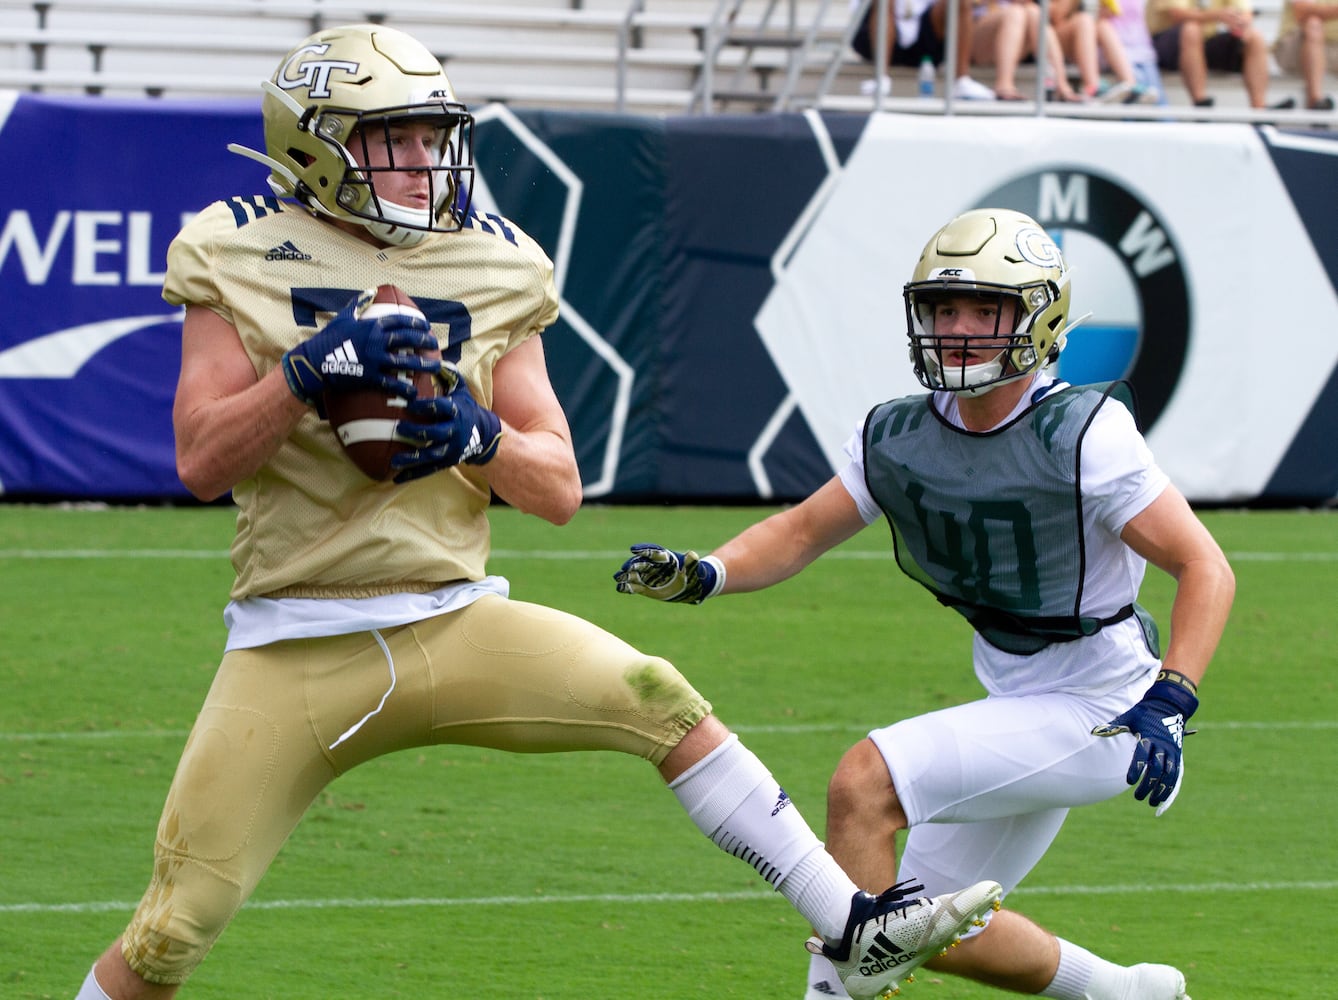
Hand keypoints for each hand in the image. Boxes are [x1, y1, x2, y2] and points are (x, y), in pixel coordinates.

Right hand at [282, 288, 436, 405]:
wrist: (314, 361)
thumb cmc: (328, 338)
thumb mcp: (344, 317)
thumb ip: (359, 304)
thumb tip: (370, 291)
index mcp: (371, 326)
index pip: (399, 321)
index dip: (415, 323)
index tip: (426, 326)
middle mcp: (375, 341)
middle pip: (406, 339)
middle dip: (423, 341)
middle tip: (434, 344)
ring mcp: (373, 359)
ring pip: (404, 362)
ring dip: (422, 364)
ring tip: (435, 367)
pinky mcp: (369, 377)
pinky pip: (391, 383)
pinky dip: (403, 388)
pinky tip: (414, 392)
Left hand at [391, 363, 501, 481]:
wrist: (484, 435)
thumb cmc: (465, 408)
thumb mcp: (460, 390)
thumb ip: (448, 374)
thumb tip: (433, 357)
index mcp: (456, 412)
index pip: (441, 408)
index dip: (427, 405)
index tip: (410, 402)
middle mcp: (454, 432)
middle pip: (436, 433)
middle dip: (417, 432)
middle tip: (399, 428)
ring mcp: (450, 449)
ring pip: (431, 455)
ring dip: (412, 458)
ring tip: (394, 461)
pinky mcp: (446, 462)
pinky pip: (428, 470)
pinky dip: (412, 475)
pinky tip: (395, 478)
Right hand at [613, 543, 723, 603]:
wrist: (690, 587)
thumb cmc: (692, 575)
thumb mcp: (693, 569)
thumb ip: (691, 562)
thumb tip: (693, 554)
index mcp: (664, 558)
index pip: (652, 552)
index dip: (643, 550)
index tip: (633, 549)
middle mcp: (653, 566)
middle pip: (640, 563)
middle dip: (632, 565)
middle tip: (625, 568)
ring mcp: (648, 577)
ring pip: (634, 574)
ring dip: (626, 575)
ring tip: (618, 577)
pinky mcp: (645, 588)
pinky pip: (634, 587)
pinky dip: (627, 587)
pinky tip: (620, 588)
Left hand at [1092, 674, 1198, 809]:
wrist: (1167, 707)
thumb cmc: (1144, 713)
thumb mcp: (1129, 716)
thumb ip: (1114, 726)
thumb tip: (1095, 731)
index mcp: (1149, 737)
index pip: (1142, 755)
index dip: (1136, 769)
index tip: (1129, 781)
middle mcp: (1162, 746)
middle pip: (1156, 769)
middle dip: (1147, 784)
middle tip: (1137, 797)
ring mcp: (1171, 752)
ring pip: (1168, 774)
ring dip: (1161, 789)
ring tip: (1151, 802)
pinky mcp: (1177, 756)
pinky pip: (1176, 774)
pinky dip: (1170, 787)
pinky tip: (1162, 798)